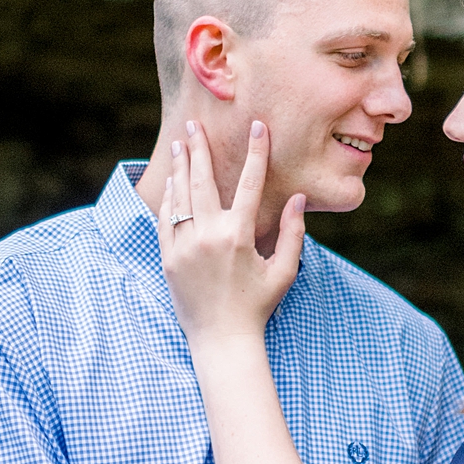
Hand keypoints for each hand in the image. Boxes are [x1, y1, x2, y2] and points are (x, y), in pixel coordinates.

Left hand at [157, 119, 304, 344]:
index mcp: (239, 235)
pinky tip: (172, 182)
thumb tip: (297, 198)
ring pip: (181, 196)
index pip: (249, 183)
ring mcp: (185, 246)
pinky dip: (169, 198)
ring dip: (181, 167)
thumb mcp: (283, 271)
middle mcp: (209, 236)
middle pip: (203, 180)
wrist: (222, 339)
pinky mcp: (169, 258)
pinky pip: (166, 220)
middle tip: (195, 124)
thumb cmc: (258, 306)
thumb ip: (292, 233)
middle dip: (200, 149)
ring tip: (181, 144)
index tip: (258, 126)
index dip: (257, 153)